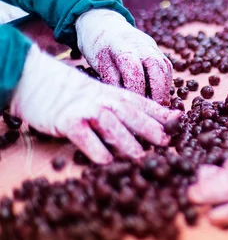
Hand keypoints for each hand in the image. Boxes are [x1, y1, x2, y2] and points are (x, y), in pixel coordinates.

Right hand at [10, 44, 180, 163]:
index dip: (161, 114)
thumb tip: (148, 125)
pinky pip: (84, 136)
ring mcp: (86, 110)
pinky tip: (105, 161)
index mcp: (115, 94)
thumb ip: (121, 106)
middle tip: (167, 142)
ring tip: (141, 157)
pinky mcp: (67, 121)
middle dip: (151, 128)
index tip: (179, 123)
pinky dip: (95, 148)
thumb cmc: (72, 92)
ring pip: (111, 126)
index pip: (143, 104)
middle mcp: (104, 101)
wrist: (36, 79)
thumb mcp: (101, 94)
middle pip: (132, 114)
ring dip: (127, 142)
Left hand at [76, 9, 172, 105]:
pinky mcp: (158, 51)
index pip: (135, 71)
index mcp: (124, 47)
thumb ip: (111, 78)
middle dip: (158, 92)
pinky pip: (167, 67)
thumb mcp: (98, 62)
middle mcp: (143, 45)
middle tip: (155, 109)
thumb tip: (123, 98)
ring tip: (160, 106)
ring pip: (165, 68)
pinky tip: (160, 96)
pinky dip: (166, 82)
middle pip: (157, 69)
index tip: (135, 106)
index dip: (137, 90)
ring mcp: (153, 47)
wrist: (104, 24)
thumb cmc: (98, 46)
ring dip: (165, 89)